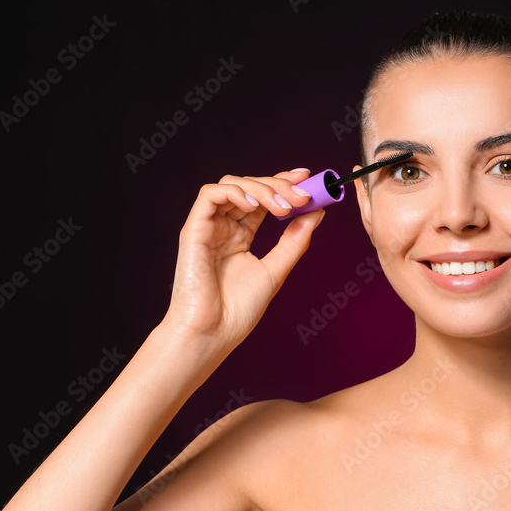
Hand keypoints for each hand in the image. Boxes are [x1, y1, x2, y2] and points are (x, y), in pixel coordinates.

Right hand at [162, 168, 323, 351]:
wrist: (214, 332)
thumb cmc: (238, 309)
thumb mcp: (276, 269)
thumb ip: (294, 241)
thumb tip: (316, 213)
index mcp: (240, 235)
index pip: (263, 199)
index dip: (283, 183)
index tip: (308, 178)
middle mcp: (224, 227)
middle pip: (250, 187)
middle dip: (279, 185)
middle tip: (304, 195)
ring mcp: (209, 226)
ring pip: (233, 185)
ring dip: (262, 189)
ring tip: (284, 208)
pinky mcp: (194, 228)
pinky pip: (210, 194)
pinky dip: (235, 193)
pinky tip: (255, 207)